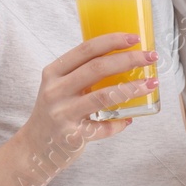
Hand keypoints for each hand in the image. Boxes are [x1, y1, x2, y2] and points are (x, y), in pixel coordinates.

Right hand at [16, 34, 158, 167]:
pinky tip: (129, 119)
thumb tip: (123, 58)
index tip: (135, 37)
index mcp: (54, 72)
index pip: (86, 49)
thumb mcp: (60, 87)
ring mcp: (63, 113)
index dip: (112, 41)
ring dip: (132, 88)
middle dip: (129, 59)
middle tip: (151, 57)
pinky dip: (119, 123)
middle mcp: (55, 90)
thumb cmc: (55, 112)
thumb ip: (82, 74)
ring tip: (152, 83)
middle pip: (98, 68)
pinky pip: (104, 127)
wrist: (34, 147)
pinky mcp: (72, 135)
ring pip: (104, 96)